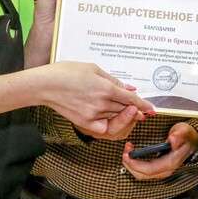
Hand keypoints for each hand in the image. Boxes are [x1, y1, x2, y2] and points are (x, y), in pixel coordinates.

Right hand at [36, 62, 153, 134]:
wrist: (45, 85)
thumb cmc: (67, 72)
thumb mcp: (94, 69)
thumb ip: (114, 80)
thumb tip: (129, 89)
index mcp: (105, 88)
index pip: (131, 99)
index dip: (144, 105)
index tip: (152, 109)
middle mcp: (101, 104)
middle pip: (126, 110)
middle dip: (134, 110)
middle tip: (140, 109)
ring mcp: (93, 116)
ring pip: (116, 120)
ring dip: (125, 117)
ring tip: (128, 113)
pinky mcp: (84, 123)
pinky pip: (104, 129)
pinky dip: (111, 125)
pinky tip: (112, 119)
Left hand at [121, 122, 197, 179]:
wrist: (192, 139)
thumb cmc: (187, 135)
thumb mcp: (183, 131)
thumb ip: (178, 136)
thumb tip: (172, 140)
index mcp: (170, 163)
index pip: (149, 169)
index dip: (135, 164)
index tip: (127, 154)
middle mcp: (165, 169)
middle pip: (142, 175)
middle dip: (130, 165)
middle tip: (124, 152)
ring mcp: (162, 170)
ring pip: (141, 175)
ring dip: (131, 166)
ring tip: (126, 152)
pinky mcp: (158, 168)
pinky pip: (144, 172)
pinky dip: (135, 165)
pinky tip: (132, 155)